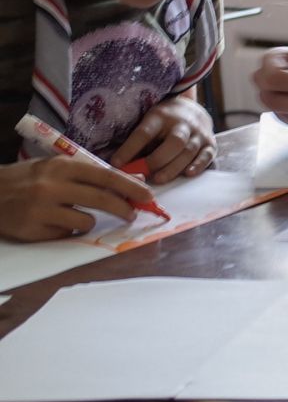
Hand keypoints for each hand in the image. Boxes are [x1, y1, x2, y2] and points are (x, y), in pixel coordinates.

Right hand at [0, 155, 151, 240]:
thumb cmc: (25, 179)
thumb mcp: (53, 168)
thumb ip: (86, 175)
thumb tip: (128, 183)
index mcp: (61, 166)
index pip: (105, 176)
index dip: (130, 186)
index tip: (148, 195)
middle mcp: (51, 186)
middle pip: (101, 199)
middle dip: (123, 209)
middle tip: (132, 214)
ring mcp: (41, 209)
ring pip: (85, 221)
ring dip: (89, 222)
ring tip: (77, 217)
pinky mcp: (32, 229)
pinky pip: (65, 234)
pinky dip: (66, 230)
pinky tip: (53, 223)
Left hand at [109, 96, 215, 181]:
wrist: (192, 111)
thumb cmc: (163, 123)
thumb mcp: (148, 123)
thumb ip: (138, 144)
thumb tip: (120, 165)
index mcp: (160, 116)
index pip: (145, 132)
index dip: (130, 148)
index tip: (117, 163)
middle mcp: (183, 123)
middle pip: (174, 141)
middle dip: (158, 159)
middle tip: (144, 174)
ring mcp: (199, 133)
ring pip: (189, 151)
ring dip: (174, 167)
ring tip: (159, 179)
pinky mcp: (210, 143)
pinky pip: (206, 156)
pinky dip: (198, 165)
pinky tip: (188, 174)